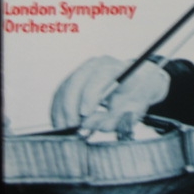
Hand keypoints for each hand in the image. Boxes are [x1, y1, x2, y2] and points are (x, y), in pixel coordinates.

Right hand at [50, 56, 169, 130]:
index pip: (100, 77)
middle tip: (72, 126)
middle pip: (77, 80)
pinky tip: (60, 123)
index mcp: (119, 68)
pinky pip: (60, 92)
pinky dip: (58, 109)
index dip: (89, 95)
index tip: (85, 114)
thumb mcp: (131, 112)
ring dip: (62, 110)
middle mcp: (99, 64)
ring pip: (66, 87)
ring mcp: (85, 68)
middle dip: (71, 106)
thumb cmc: (134, 100)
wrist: (135, 87)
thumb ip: (112, 120)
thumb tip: (87, 125)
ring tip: (65, 128)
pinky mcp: (74, 77)